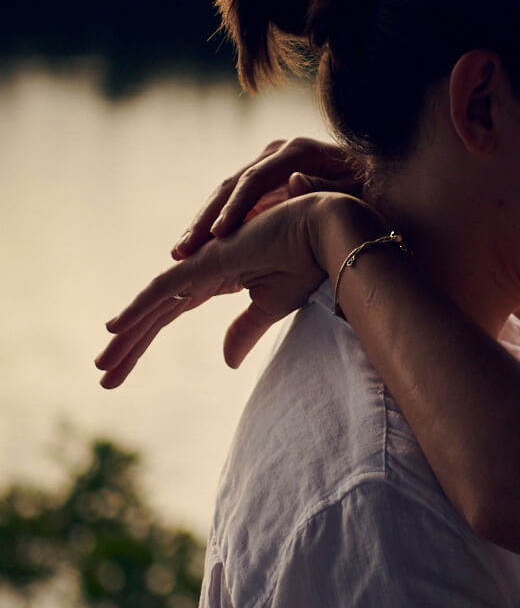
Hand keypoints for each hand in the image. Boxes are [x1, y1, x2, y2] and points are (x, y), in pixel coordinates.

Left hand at [98, 193, 383, 387]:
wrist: (327, 231)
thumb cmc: (308, 261)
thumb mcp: (272, 307)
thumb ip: (245, 330)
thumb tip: (225, 361)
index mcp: (217, 280)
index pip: (169, 315)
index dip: (144, 342)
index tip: (123, 370)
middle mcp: (201, 271)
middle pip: (154, 314)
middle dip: (130, 346)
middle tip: (105, 376)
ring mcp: (201, 264)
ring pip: (153, 306)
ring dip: (127, 336)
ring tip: (103, 366)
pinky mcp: (206, 261)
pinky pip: (164, 289)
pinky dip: (139, 309)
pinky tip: (116, 328)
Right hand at [173, 137, 360, 259]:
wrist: (380, 172)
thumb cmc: (372, 185)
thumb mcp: (354, 189)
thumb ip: (324, 187)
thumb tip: (293, 183)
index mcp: (298, 151)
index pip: (256, 180)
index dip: (235, 208)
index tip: (218, 236)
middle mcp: (278, 152)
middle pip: (232, 185)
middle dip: (206, 219)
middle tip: (183, 251)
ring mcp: (269, 163)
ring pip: (226, 192)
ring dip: (203, 222)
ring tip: (181, 252)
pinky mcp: (266, 177)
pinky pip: (235, 199)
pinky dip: (217, 221)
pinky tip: (200, 246)